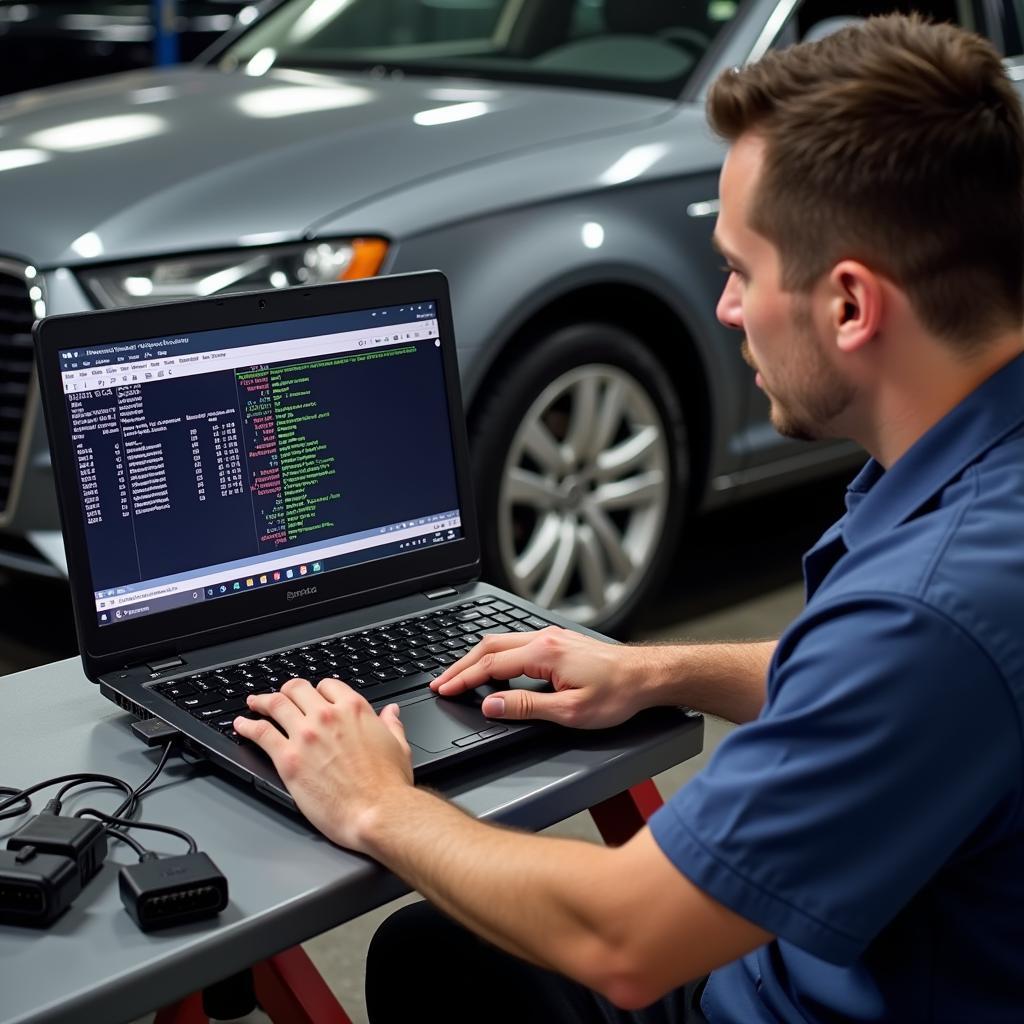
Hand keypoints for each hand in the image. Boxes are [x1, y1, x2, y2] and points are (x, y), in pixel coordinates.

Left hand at [233, 677, 412, 850]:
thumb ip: (391, 725)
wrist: (377, 812)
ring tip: (254, 703)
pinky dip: (248, 725)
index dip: (319, 690)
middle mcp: (328, 716)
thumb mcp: (398, 746)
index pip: (328, 685)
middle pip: (298, 689)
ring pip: (276, 704)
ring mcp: (306, 735)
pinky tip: (241, 725)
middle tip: (280, 696)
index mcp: (354, 710)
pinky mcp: (288, 758)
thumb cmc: (389, 786)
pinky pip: (260, 733)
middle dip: (287, 690)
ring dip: (263, 701)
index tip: (314, 696)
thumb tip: (391, 712)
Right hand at [430, 627, 649, 728]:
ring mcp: (552, 638)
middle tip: (441, 681)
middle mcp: (544, 639)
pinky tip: (492, 666)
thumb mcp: (569, 711)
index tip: (444, 689)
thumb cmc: (617, 694)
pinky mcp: (559, 641)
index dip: (463, 679)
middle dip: (461, 664)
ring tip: (459, 674)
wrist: (647, 676)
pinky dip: (495, 655)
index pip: (490, 666)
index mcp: (543, 654)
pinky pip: (516, 643)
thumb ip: (525, 707)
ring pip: (502, 642)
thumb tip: (490, 705)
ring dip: (476, 658)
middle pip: (489, 647)